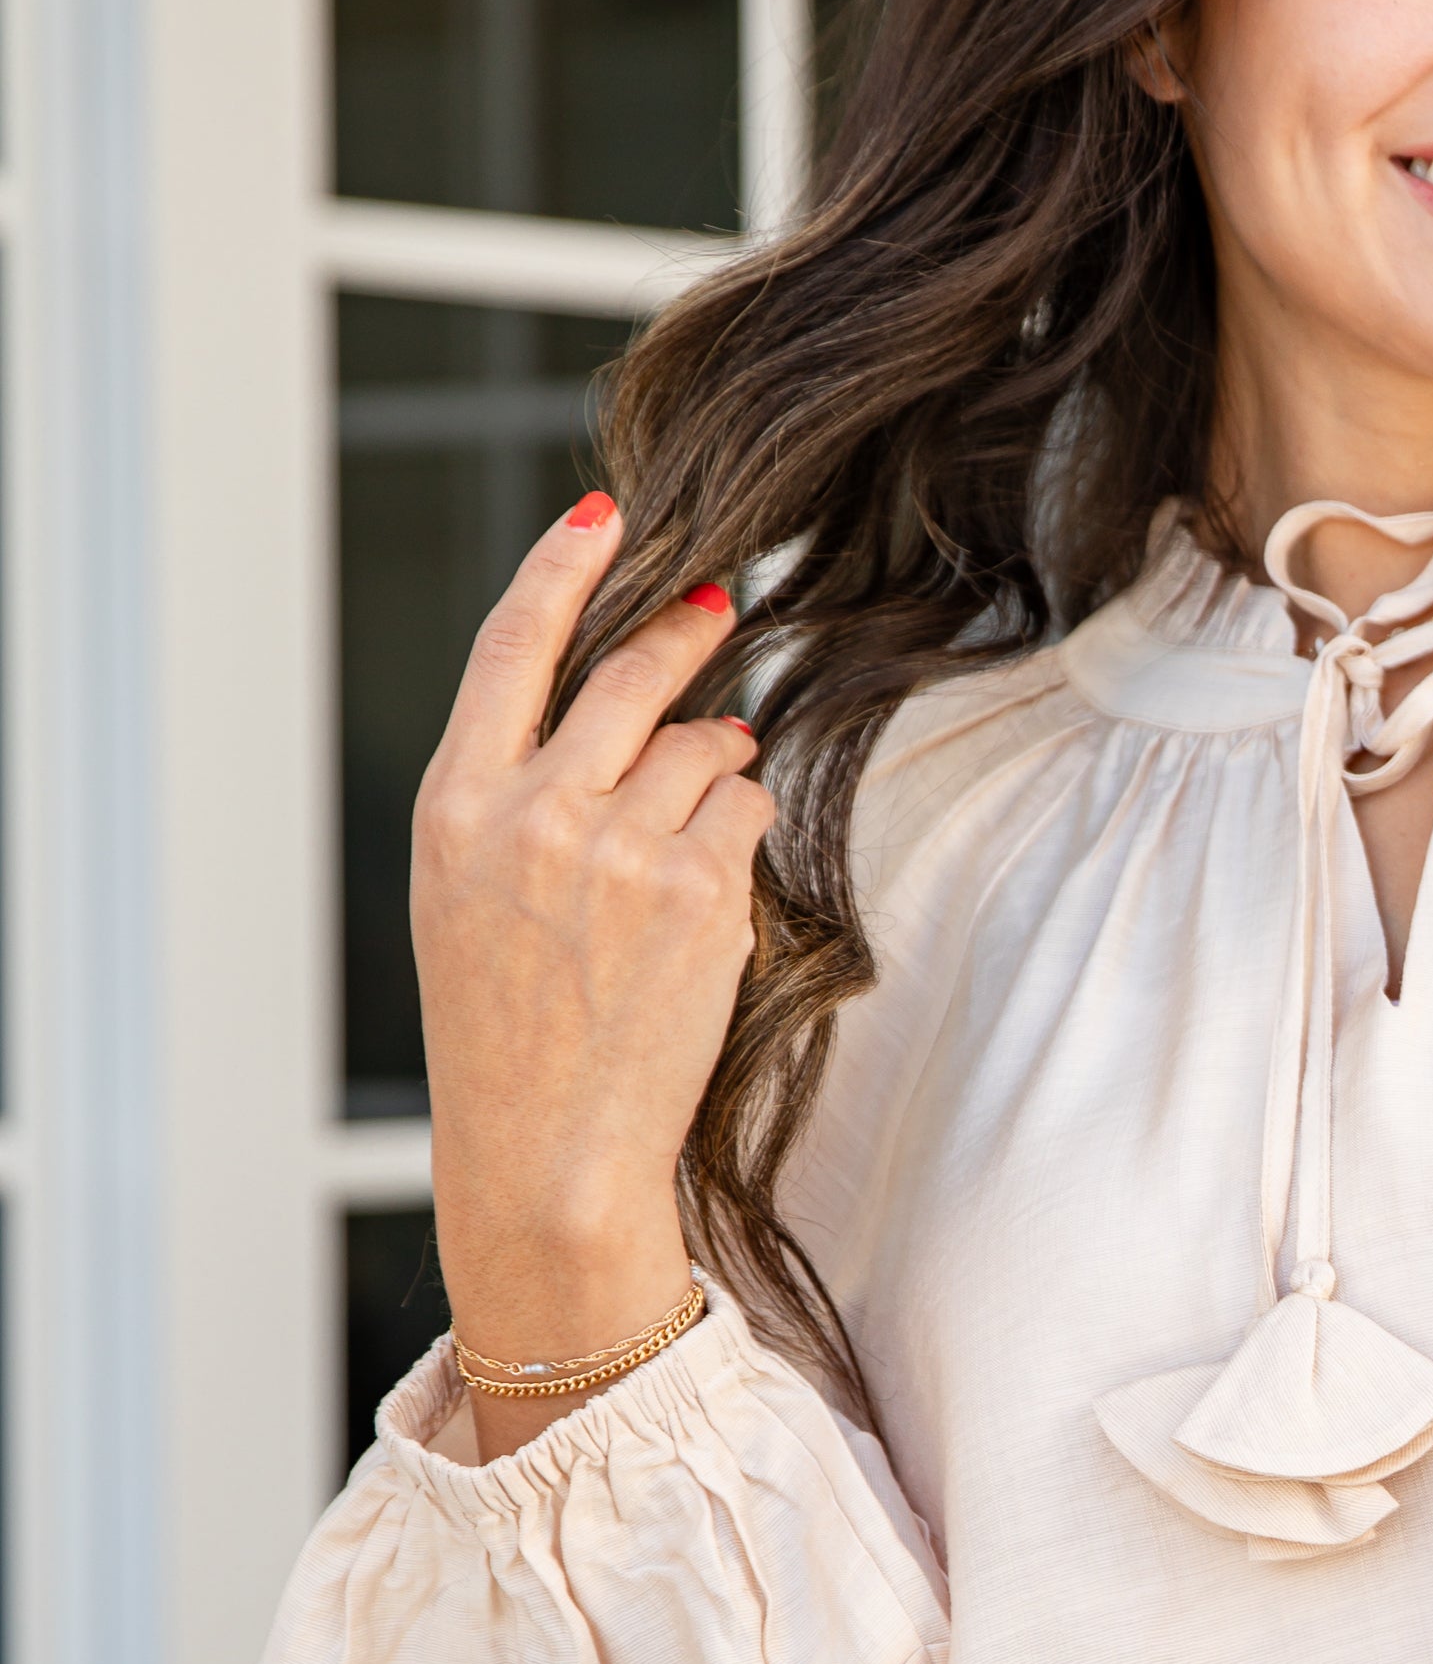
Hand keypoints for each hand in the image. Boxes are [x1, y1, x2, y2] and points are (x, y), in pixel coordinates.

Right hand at [413, 495, 771, 1455]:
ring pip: (707, 746)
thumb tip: (652, 711)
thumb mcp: (471, 892)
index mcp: (457, 805)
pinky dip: (740, 833)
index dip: (565, 567)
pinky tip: (705, 892)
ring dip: (717, 767)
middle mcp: (534, 813)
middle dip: (683, 628)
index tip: (604, 515)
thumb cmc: (506, 1026)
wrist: (546, 1148)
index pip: (514, 645)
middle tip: (716, 603)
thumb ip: (530, 791)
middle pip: (632, 675)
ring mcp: (620, 850)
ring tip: (683, 838)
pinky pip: (744, 814)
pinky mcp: (698, 892)